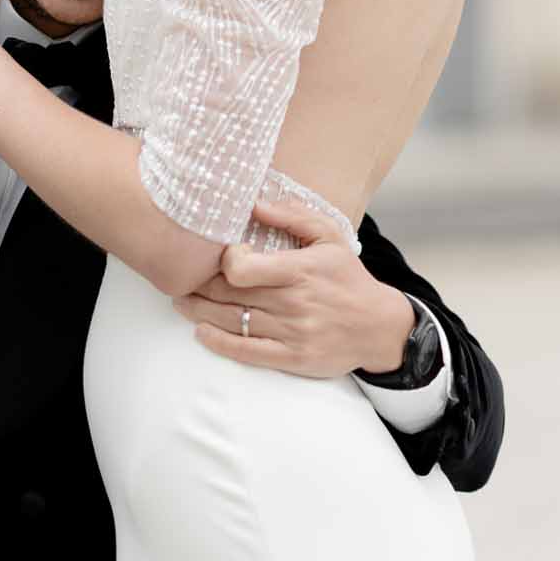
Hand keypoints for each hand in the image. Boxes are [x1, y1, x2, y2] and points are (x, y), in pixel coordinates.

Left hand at [174, 196, 414, 377]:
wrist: (378, 326)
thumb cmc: (347, 277)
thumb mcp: (330, 236)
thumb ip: (292, 215)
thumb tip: (254, 203)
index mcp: (301, 270)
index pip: (243, 270)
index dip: (224, 262)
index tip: (223, 255)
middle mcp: (294, 303)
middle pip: (229, 295)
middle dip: (199, 285)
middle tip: (181, 276)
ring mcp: (292, 333)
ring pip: (231, 322)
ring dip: (198, 312)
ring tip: (182, 300)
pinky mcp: (291, 358)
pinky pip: (245, 352)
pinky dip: (217, 342)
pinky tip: (201, 331)